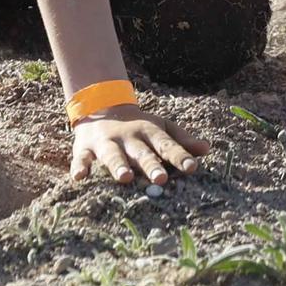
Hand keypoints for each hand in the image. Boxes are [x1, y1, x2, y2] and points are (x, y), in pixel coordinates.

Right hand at [69, 105, 209, 185]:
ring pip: (113, 155)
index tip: (192, 167)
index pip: (166, 145)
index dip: (179, 156)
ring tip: (124, 178)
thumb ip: (181, 140)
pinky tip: (79, 178)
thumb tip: (206, 149)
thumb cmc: (138, 126)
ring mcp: (106, 142)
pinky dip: (79, 167)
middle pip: (141, 152)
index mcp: (149, 132)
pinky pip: (81, 158)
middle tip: (161, 179)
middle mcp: (129, 137)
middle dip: (150, 165)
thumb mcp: (160, 128)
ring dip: (118, 165)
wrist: (101, 106)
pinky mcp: (85, 148)